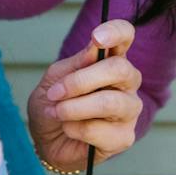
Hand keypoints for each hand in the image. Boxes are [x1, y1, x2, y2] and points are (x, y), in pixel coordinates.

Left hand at [26, 19, 142, 173]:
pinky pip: (100, 129)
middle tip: (56, 93)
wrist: (46, 142)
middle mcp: (126, 83)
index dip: (116, 32)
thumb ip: (75, 65)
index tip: (97, 37)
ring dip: (75, 108)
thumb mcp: (54, 80)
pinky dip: (75, 128)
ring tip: (57, 113)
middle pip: (120, 69)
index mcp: (110, 61)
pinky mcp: (124, 137)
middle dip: (82, 81)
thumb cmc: (53, 105)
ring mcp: (129, 110)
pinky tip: (68, 129)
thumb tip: (94, 48)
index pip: (125, 36)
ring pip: (110, 102)